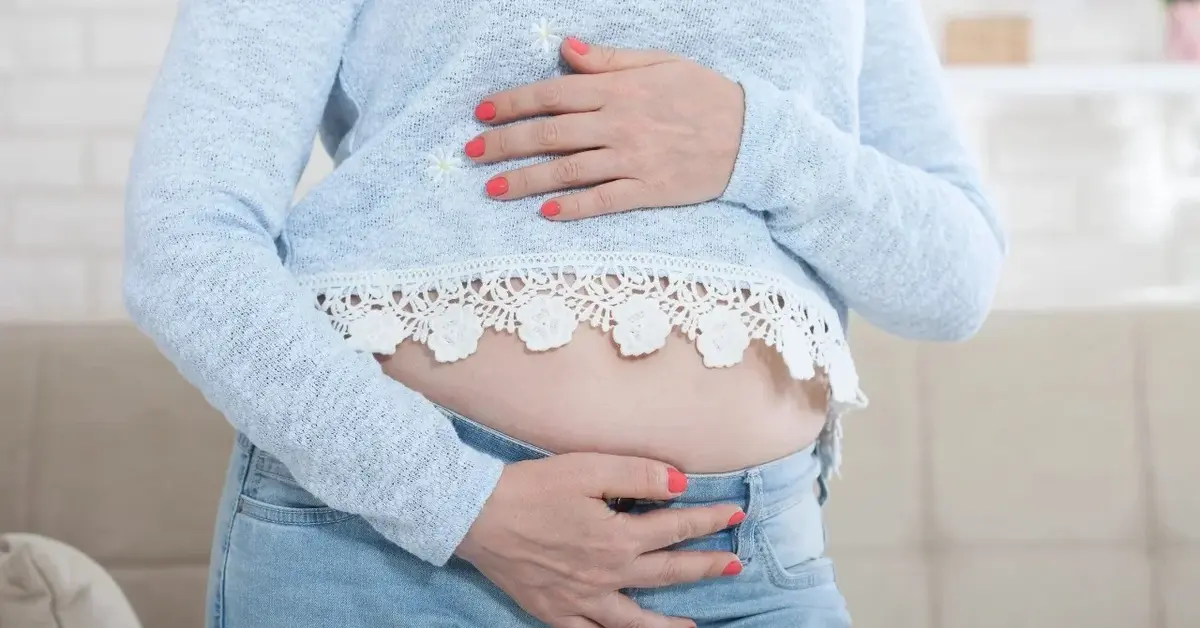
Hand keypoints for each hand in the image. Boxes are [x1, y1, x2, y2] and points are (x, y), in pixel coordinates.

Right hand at [455, 452, 744, 627]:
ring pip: (635, 620)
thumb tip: (682, 485)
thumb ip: (639, 475)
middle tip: (735, 565)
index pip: (676, 527)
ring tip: (694, 626)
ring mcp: (581, 599)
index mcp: (618, 537)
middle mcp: (606, 574)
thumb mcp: (589, 468)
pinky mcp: (554, 611)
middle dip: (705, 567)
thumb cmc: (531, 487)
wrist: (475, 516)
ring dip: (669, 623)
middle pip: (667, 573)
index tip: (734, 515)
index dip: (708, 520)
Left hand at [465, 37, 744, 219]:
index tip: (482, 111)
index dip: (513, 102)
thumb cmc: (705, 94)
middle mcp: (621, 124)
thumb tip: (564, 48)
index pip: (553, 94)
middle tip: (471, 152)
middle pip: (550, 134)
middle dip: (506, 143)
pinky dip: (572, 207)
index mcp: (620, 89)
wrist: (753, 136)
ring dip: (526, 180)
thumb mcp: (660, 62)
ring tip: (492, 188)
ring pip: (568, 171)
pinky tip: (544, 212)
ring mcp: (634, 159)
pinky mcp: (649, 190)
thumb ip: (609, 59)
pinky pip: (603, 201)